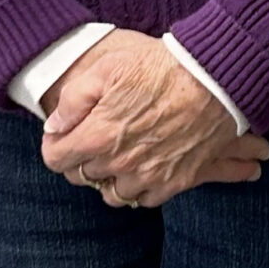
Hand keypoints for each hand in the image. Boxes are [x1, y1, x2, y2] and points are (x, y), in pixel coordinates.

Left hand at [40, 30, 268, 207]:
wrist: (214, 80)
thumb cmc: (160, 68)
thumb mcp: (107, 68)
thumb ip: (73, 100)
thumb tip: (55, 126)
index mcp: (98, 135)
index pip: (56, 160)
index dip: (56, 146)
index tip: (65, 136)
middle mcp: (120, 163)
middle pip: (82, 177)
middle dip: (83, 160)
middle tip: (94, 140)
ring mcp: (148, 176)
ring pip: (112, 194)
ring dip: (111, 178)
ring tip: (119, 157)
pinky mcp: (174, 182)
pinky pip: (145, 200)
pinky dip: (140, 188)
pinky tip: (143, 167)